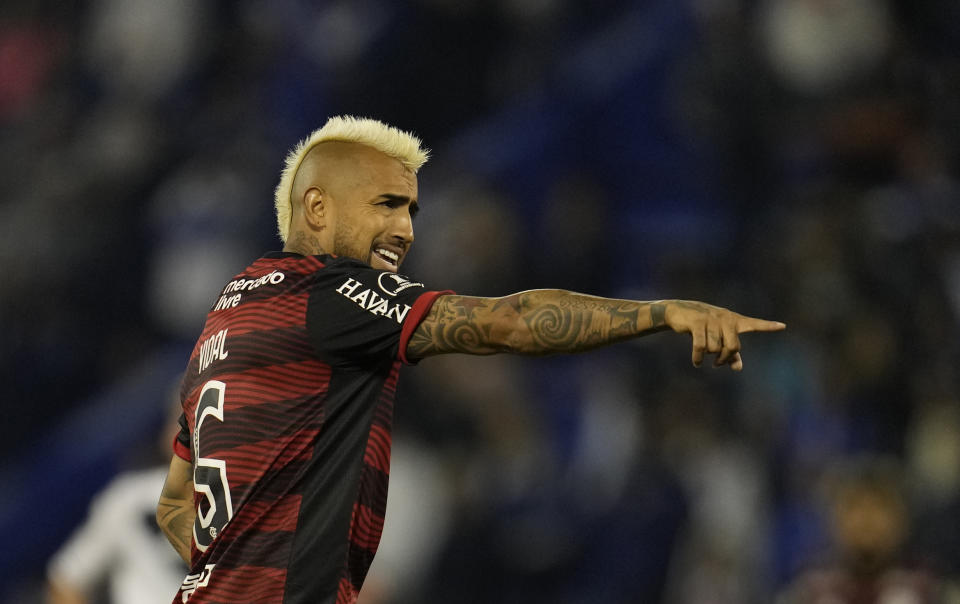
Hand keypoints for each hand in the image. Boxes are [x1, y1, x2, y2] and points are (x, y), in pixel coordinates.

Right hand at [664, 300, 785, 370]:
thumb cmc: (702, 326)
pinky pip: (701, 346)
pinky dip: (698, 358)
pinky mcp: (698, 322)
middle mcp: (725, 318)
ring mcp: (711, 319)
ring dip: (708, 356)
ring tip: (702, 355)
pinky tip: (696, 363)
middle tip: (717, 364)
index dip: (768, 326)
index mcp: (734, 320)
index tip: (783, 326)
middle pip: (733, 346)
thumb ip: (730, 352)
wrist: (678, 312)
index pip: (754, 324)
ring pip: (715, 348)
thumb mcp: (717, 337)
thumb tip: (738, 368)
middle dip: (724, 358)